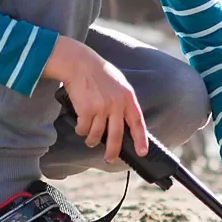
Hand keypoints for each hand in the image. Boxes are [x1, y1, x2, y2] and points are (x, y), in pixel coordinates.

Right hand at [45, 36, 144, 164]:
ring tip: (90, 140)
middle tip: (110, 159)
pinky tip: (80, 127)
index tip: (142, 152)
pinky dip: (81, 131)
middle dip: (113, 151)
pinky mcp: (86, 110)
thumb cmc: (98, 72)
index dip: (140, 139)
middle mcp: (116, 104)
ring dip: (92, 141)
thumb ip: (122, 100)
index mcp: (127, 97)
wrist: (79, 63)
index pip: (137, 122)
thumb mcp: (118, 83)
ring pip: (97, 135)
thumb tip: (124, 120)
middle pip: (116, 135)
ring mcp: (101, 107)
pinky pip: (83, 129)